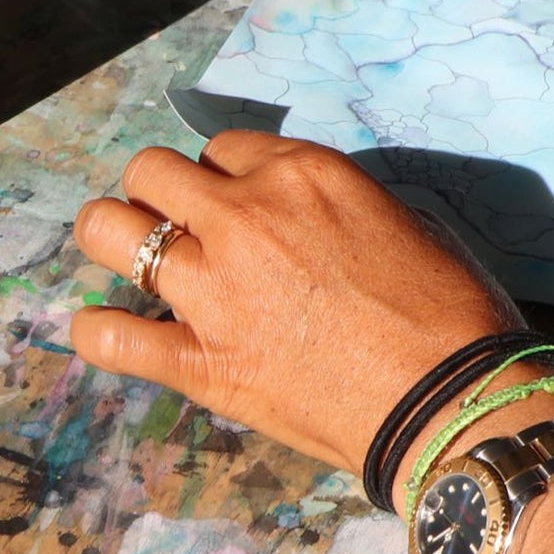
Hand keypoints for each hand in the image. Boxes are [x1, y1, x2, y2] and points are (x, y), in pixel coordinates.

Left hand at [69, 133, 518, 476]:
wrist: (451, 403)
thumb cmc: (452, 316)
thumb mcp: (404, 224)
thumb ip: (337, 209)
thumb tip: (307, 226)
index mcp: (302, 174)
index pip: (223, 149)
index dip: (225, 182)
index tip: (239, 212)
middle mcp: (246, 218)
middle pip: (151, 171)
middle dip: (160, 195)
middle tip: (181, 232)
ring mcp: (215, 289)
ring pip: (107, 228)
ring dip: (114, 239)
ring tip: (136, 266)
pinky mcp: (202, 362)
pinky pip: (109, 333)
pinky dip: (100, 330)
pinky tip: (112, 330)